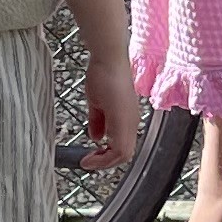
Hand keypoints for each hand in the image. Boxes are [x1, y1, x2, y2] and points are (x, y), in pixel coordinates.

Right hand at [82, 42, 139, 170]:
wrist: (108, 59)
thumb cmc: (103, 75)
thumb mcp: (97, 103)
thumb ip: (98, 121)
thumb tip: (96, 137)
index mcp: (126, 119)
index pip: (122, 148)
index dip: (106, 157)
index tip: (90, 158)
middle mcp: (132, 123)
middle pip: (125, 155)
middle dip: (105, 162)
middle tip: (89, 162)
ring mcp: (130, 121)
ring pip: (124, 153)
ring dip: (105, 161)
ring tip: (89, 162)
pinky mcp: (124, 119)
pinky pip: (121, 147)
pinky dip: (106, 155)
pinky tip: (91, 154)